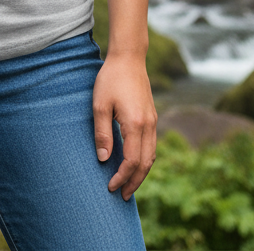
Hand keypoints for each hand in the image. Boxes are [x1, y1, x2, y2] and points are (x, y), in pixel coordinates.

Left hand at [92, 53, 156, 199]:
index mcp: (135, 124)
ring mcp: (153, 121)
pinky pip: (152, 145)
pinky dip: (145, 160)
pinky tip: (135, 163)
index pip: (132, 161)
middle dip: (134, 182)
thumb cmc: (110, 79)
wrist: (129, 58)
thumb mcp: (100, 105)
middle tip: (122, 196)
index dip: (122, 177)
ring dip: (141, 173)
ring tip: (129, 185)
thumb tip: (104, 160)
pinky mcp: (152, 117)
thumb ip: (102, 133)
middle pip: (146, 163)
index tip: (110, 186)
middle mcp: (149, 125)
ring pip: (152, 156)